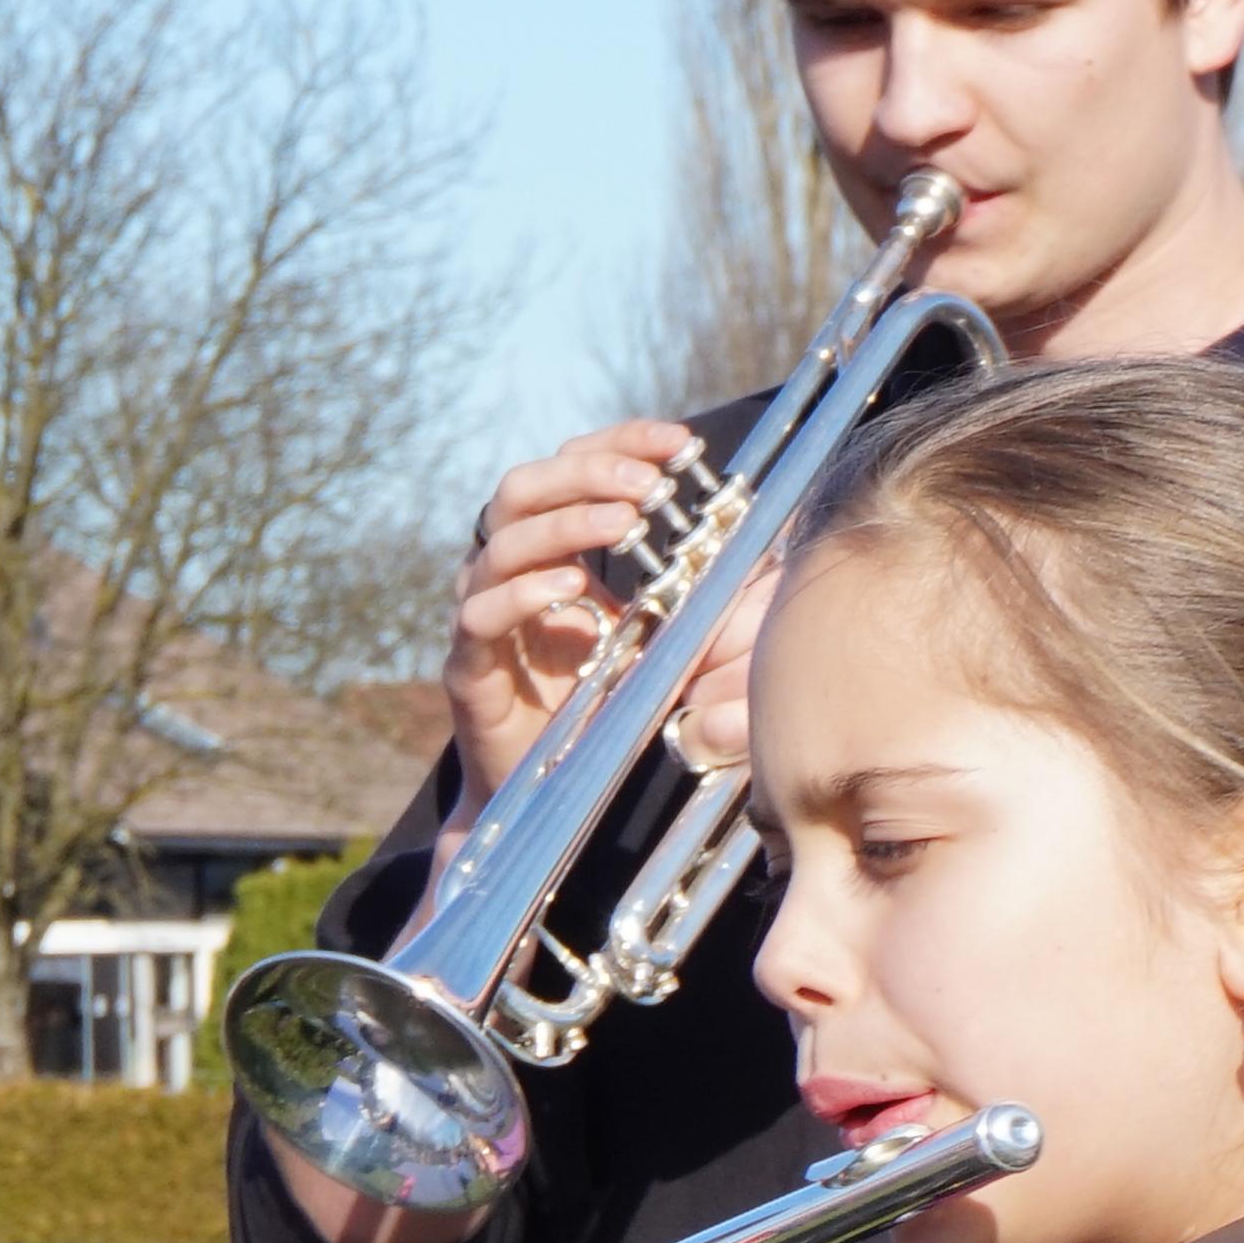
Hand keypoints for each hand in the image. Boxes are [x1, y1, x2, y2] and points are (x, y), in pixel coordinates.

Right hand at [439, 421, 757, 816]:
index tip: (681, 444)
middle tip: (647, 485)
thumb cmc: (613, 712)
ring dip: (564, 525)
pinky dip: (521, 596)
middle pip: (522, 489)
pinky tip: (569, 590)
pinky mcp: (470, 671)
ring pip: (500, 544)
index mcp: (554, 552)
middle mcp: (509, 574)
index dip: (621, 444)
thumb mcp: (676, 644)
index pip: (573, 469)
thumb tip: (773, 543)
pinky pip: (480, 618)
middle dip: (587, 474)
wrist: (554, 798)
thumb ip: (715, 599)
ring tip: (622, 524)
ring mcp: (484, 619)